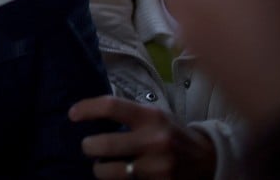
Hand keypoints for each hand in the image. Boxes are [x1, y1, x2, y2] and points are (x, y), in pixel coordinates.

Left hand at [70, 95, 215, 178]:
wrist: (207, 160)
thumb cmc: (171, 133)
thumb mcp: (154, 115)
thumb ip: (127, 113)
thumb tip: (89, 111)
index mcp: (151, 117)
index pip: (110, 106)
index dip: (86, 109)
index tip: (72, 115)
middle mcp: (154, 141)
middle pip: (103, 145)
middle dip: (88, 147)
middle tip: (88, 146)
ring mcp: (157, 167)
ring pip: (108, 172)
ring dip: (100, 169)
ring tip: (102, 165)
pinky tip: (121, 175)